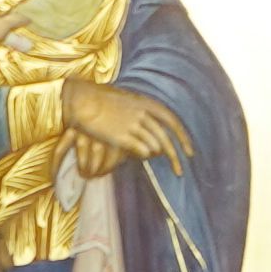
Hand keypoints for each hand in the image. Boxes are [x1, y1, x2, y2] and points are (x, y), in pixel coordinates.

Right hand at [59, 81, 193, 168]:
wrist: (80, 100)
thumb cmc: (103, 101)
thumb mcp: (128, 100)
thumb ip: (143, 112)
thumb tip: (156, 131)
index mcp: (146, 102)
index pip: (172, 121)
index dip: (183, 138)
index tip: (190, 153)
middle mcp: (142, 113)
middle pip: (166, 139)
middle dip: (176, 157)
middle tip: (180, 171)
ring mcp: (132, 125)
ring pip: (154, 146)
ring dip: (154, 154)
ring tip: (146, 156)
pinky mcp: (121, 136)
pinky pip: (141, 151)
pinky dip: (143, 155)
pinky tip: (137, 154)